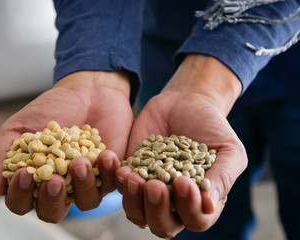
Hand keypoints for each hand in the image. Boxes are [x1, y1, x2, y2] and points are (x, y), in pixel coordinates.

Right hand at [0, 70, 132, 222]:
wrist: (88, 90)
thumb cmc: (51, 108)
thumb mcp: (20, 126)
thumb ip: (4, 154)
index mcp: (35, 179)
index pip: (22, 202)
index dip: (20, 195)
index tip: (23, 174)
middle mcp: (61, 186)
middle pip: (53, 212)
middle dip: (52, 200)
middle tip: (54, 180)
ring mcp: (87, 182)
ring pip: (87, 202)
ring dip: (83, 186)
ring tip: (80, 161)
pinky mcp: (110, 173)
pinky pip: (113, 184)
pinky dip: (109, 172)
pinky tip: (106, 155)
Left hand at [115, 54, 246, 237]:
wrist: (186, 103)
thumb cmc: (212, 128)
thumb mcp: (229, 150)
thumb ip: (222, 177)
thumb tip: (210, 206)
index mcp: (200, 201)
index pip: (196, 219)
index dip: (189, 208)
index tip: (183, 181)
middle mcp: (173, 202)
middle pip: (162, 225)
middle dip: (156, 209)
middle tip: (154, 185)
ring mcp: (149, 189)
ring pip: (136, 211)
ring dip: (132, 199)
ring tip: (132, 176)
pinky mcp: (130, 173)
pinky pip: (119, 186)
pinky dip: (117, 180)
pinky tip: (118, 166)